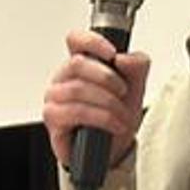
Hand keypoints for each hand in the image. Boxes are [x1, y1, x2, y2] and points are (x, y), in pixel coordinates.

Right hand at [42, 29, 150, 167]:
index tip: (111, 53)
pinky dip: (101, 118)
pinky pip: (76, 111)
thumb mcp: (135, 88)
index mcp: (81, 65)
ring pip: (78, 89)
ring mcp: (55, 97)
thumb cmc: (116, 117)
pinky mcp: (53, 118)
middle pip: (77, 63)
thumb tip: (124, 58)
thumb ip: (137, 66)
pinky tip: (113, 124)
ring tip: (121, 114)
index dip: (91, 41)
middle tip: (122, 91)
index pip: (75, 40)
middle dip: (107, 78)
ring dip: (108, 103)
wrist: (113, 150)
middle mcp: (64, 78)